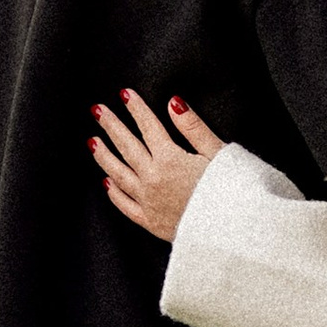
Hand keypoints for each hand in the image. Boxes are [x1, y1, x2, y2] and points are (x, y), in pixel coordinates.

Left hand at [91, 91, 225, 243]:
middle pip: (127, 147)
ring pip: (118, 174)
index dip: (136, 109)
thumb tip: (173, 103)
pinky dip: (113, 193)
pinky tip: (106, 183)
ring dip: (104, 156)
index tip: (125, 94)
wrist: (233, 233)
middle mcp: (153, 179)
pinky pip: (125, 205)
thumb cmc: (232, 192)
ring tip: (93, 141)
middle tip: (98, 110)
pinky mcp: (151, 222)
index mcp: (170, 160)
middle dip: (111, 126)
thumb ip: (193, 128)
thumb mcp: (218, 153)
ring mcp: (148, 201)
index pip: (148, 127)